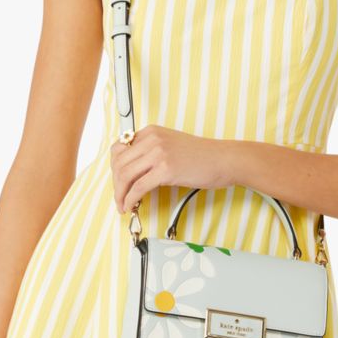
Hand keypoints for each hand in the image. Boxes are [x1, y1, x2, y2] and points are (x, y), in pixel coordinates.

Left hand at [110, 125, 231, 213]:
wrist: (223, 159)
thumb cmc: (201, 156)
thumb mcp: (170, 145)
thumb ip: (150, 152)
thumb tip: (130, 172)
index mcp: (151, 131)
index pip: (119, 149)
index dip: (114, 170)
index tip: (118, 183)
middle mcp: (152, 139)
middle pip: (119, 163)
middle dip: (115, 184)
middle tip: (119, 198)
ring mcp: (158, 153)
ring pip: (125, 175)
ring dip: (120, 194)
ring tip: (123, 205)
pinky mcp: (165, 169)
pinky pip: (138, 187)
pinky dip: (130, 199)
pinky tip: (132, 206)